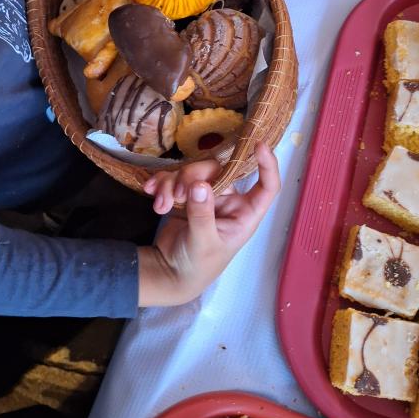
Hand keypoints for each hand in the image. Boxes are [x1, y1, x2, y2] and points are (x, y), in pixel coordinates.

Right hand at [137, 143, 279, 306]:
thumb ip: (202, 214)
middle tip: (178, 192)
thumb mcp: (203, 243)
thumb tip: (200, 185)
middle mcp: (229, 201)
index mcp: (244, 214)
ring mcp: (207, 195)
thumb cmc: (197, 266)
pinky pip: (175, 178)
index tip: (258, 144)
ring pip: (194, 171)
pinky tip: (151, 193)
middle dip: (194, 175)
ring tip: (162, 204)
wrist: (169, 273)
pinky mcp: (186, 194)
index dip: (267, 165)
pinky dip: (162, 184)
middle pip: (219, 169)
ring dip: (173, 183)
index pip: (267, 187)